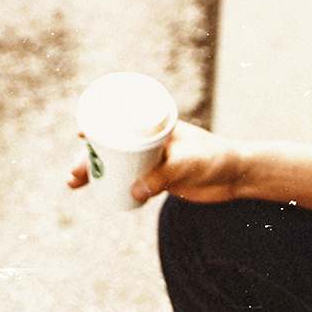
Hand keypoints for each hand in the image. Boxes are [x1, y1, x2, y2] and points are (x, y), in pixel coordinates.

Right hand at [69, 121, 246, 203]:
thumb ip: (162, 177)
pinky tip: (99, 191)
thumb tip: (133, 192)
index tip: (80, 132)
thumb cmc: (215, 160)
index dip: (97, 123)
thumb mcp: (187, 165)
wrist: (237, 177)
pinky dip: (114, 184)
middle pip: (111, 145)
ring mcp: (154, 158)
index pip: (121, 118)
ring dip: (97, 171)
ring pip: (117, 163)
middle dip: (89, 157)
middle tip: (73, 174)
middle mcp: (152, 140)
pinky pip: (130, 178)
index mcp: (156, 126)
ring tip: (75, 183)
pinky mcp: (160, 177)